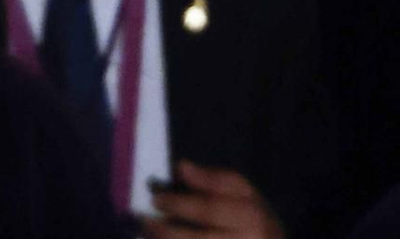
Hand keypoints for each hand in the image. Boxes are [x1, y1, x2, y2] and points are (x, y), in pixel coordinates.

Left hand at [142, 164, 281, 236]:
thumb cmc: (258, 221)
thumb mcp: (246, 193)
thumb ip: (215, 180)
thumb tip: (181, 167)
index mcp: (251, 218)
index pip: (209, 209)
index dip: (179, 204)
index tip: (155, 200)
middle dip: (165, 232)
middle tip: (141, 222)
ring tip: (144, 235)